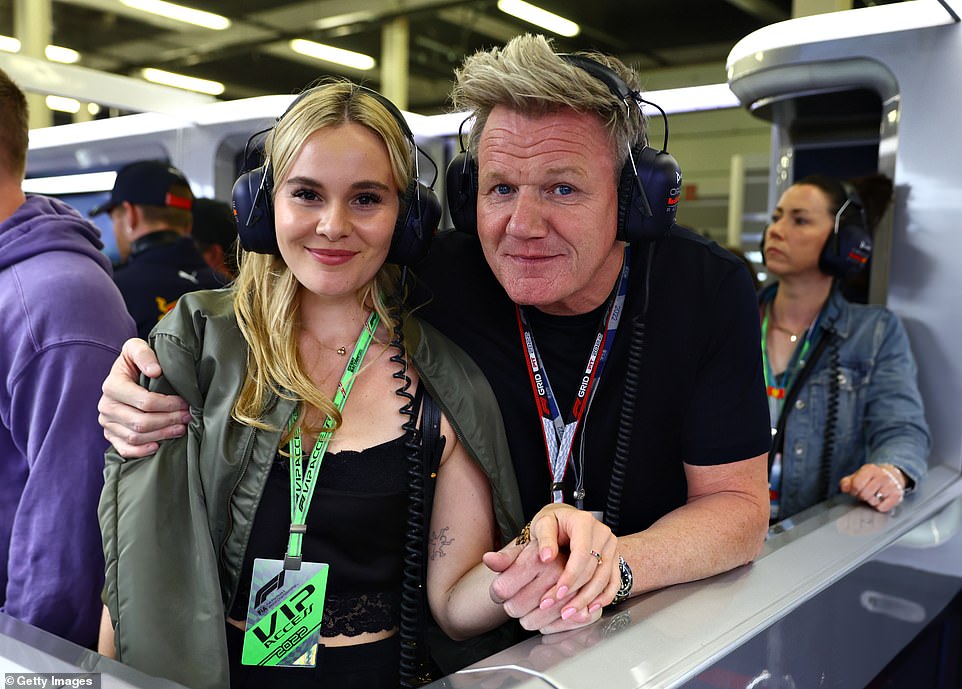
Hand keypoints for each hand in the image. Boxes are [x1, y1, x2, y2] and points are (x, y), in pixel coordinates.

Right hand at [98, 338, 189, 456]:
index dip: (168, 404)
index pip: (144, 401)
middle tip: (188, 417)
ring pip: (135, 437)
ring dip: (161, 435)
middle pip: (141, 422)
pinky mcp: (110, 435)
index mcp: (112, 385)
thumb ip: (144, 354)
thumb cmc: (135, 362)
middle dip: (169, 420)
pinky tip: (158, 446)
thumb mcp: (136, 348)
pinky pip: (124, 449)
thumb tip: (156, 371)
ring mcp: (107, 423)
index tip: (186, 402)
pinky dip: (141, 451)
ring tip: (181, 428)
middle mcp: (106, 406)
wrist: (124, 375)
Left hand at [484, 505, 618, 632]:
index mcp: (582, 522)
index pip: (581, 554)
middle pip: (594, 569)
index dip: (570, 576)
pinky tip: (589, 609)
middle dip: (576, 592)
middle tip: (558, 608)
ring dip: (587, 599)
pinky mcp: (614, 558)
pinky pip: (613, 581)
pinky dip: (603, 597)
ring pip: (604, 578)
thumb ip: (533, 543)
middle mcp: (600, 533)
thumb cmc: (552, 524)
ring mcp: (610, 546)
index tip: (556, 593)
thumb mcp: (539, 527)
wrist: (568, 520)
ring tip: (569, 613)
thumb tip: (539, 557)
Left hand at [839, 463, 905, 512]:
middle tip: (865, 493)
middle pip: (864, 495)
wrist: (891, 476)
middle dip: (862, 497)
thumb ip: (846, 482)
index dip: (853, 491)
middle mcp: (882, 476)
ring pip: (874, 501)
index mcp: (870, 469)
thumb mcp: (857, 476)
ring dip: (871, 501)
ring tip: (873, 495)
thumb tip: (844, 489)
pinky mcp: (897, 495)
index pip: (856, 485)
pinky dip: (879, 506)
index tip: (856, 490)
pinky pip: (882, 507)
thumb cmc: (870, 478)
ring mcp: (891, 485)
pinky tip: (881, 499)